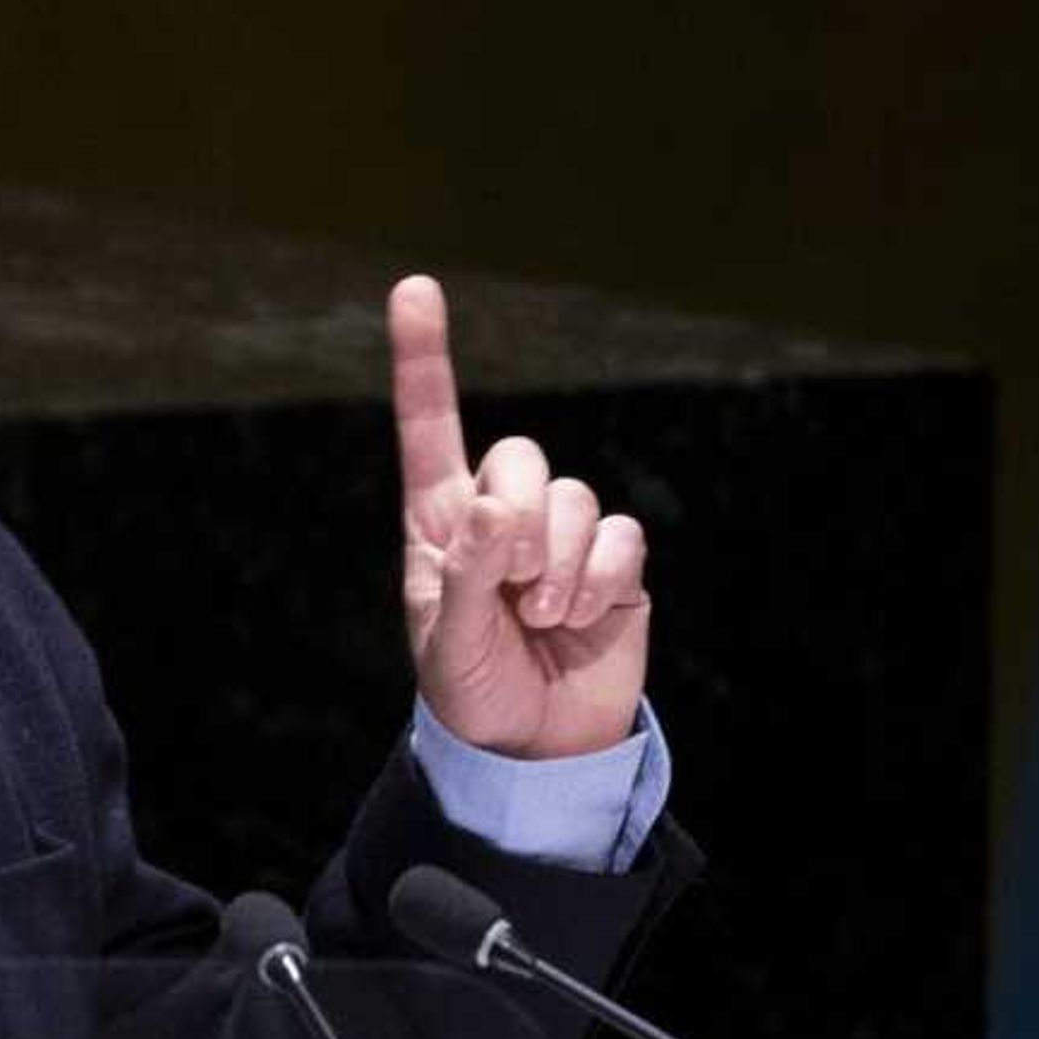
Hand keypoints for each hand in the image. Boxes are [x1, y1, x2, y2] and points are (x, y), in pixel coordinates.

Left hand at [389, 274, 650, 760]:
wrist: (534, 751)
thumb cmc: (472, 695)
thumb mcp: (446, 644)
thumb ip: (464, 574)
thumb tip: (497, 507)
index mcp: (442, 522)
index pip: (431, 426)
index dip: (425, 357)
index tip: (415, 287)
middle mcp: (503, 515)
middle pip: (522, 457)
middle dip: (520, 525)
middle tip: (510, 593)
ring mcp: (564, 537)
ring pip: (577, 500)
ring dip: (560, 571)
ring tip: (542, 623)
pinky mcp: (616, 565)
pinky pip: (624, 538)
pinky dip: (603, 584)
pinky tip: (582, 621)